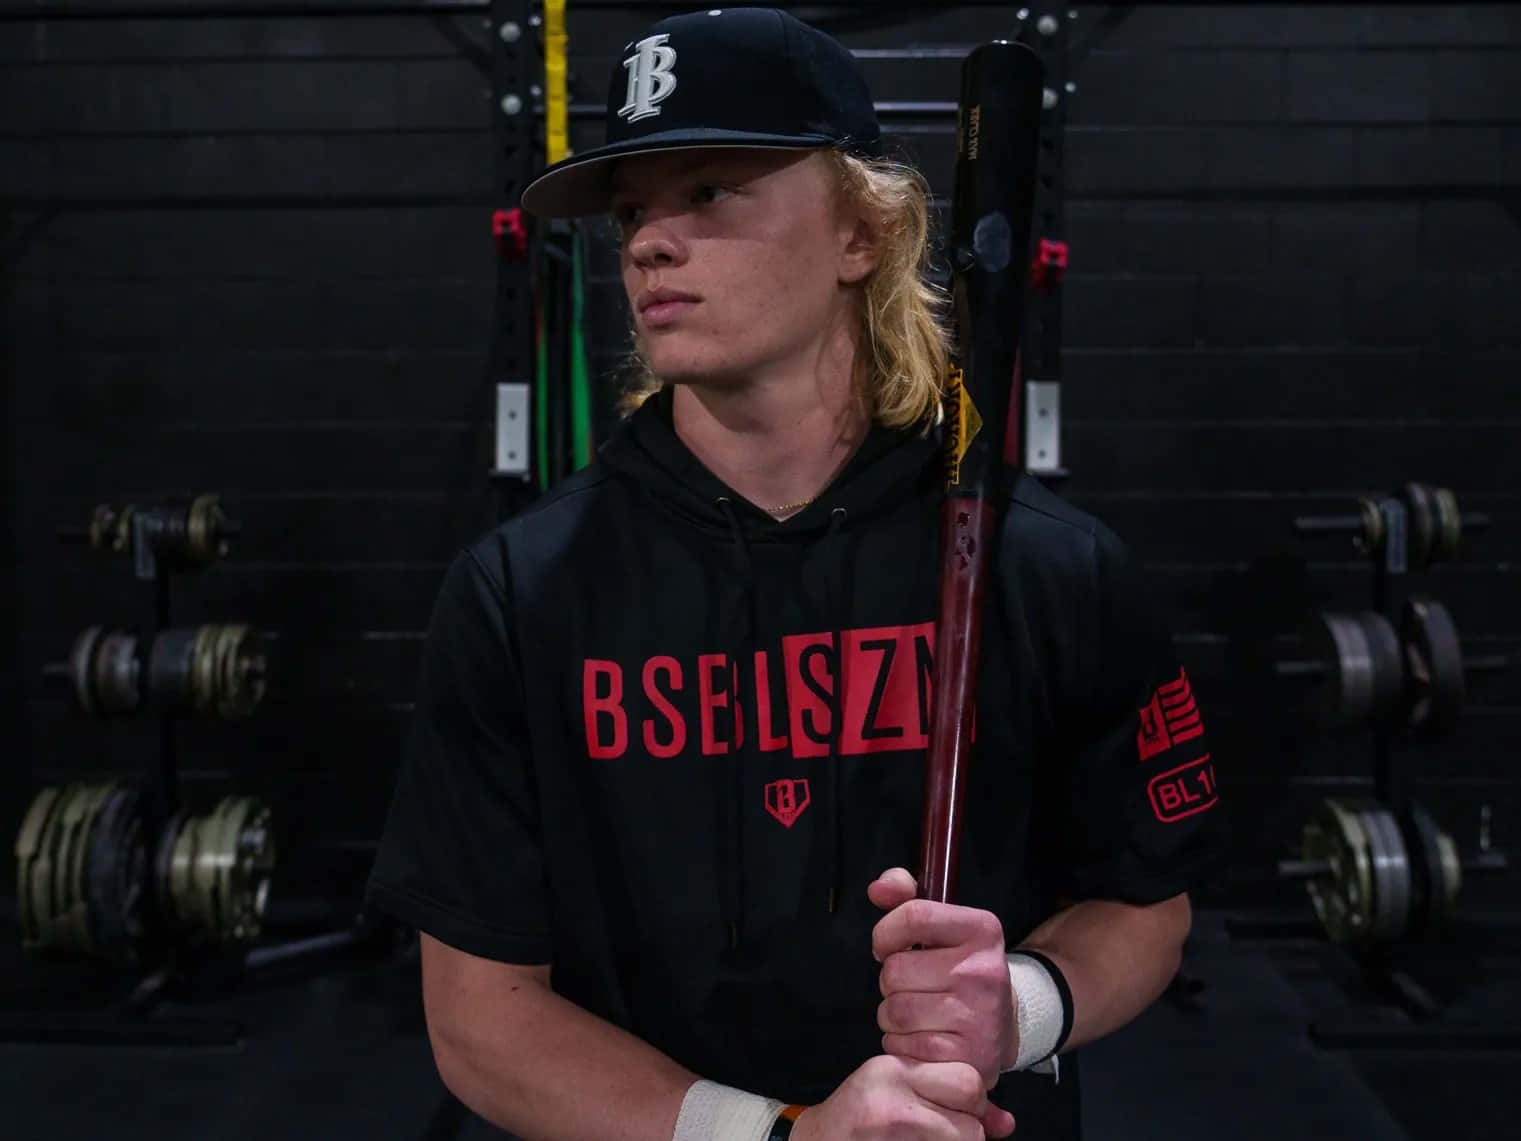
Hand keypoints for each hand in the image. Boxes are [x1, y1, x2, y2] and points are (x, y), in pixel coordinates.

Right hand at [790, 1054, 1011, 1140]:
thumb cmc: (858, 1116)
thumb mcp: (897, 1091)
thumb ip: (949, 1097)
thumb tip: (1006, 1123)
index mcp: (894, 1069)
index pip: (968, 1080)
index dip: (970, 1101)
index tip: (951, 1107)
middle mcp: (894, 1098)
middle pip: (972, 1121)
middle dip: (968, 1129)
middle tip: (941, 1129)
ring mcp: (894, 1129)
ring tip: (927, 1137)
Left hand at [869, 868, 1018, 1099]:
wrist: (1005, 1025)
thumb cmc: (961, 969)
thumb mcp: (944, 926)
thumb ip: (907, 896)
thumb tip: (878, 888)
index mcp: (982, 930)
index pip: (914, 917)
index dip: (886, 933)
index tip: (886, 946)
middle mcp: (985, 972)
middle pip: (895, 970)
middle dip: (890, 980)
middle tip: (911, 986)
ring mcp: (980, 1017)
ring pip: (894, 1011)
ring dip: (891, 1015)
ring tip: (915, 1012)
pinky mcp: (969, 1056)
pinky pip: (904, 1047)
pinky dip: (901, 1044)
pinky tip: (922, 1036)